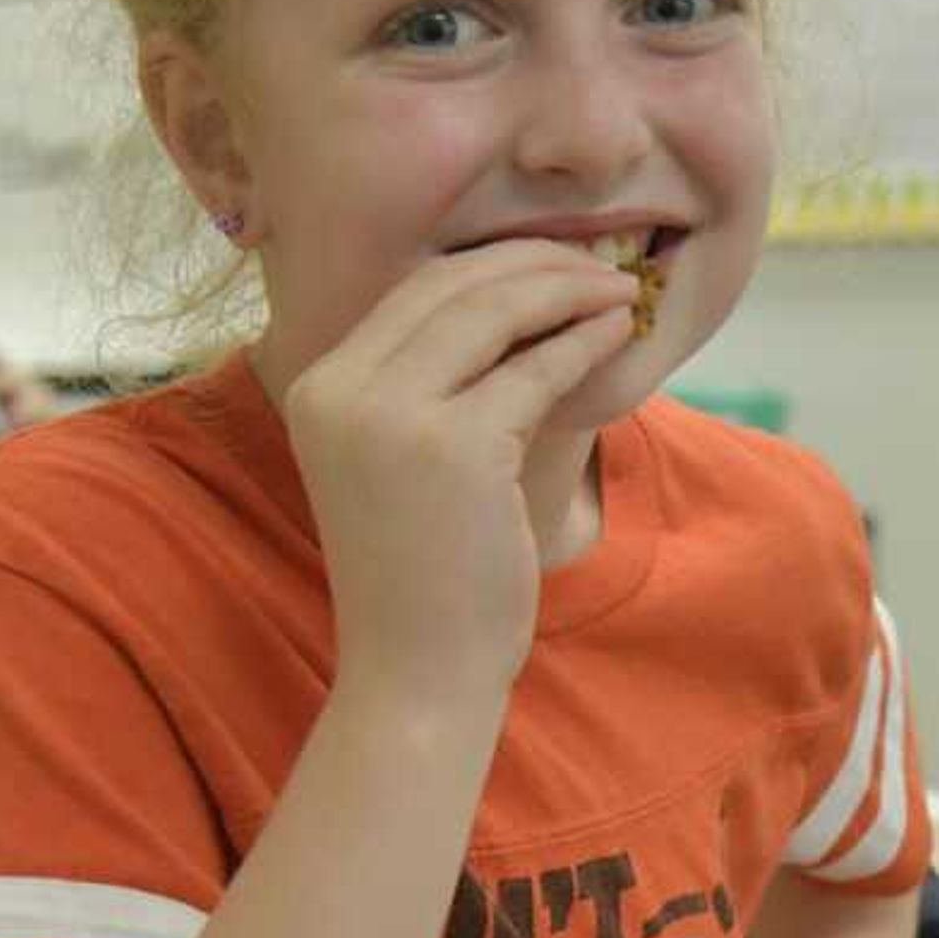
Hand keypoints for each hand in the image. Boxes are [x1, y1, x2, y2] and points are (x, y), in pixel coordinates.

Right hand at [276, 243, 638, 708]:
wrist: (415, 674)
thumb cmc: (424, 576)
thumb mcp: (400, 462)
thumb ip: (430, 384)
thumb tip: (515, 297)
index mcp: (317, 386)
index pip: (412, 289)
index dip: (493, 263)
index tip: (554, 263)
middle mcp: (341, 389)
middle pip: (452, 284)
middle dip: (538, 263)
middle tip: (602, 267)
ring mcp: (391, 415)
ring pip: (496, 311)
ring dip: (569, 291)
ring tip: (621, 293)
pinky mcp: (453, 447)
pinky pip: (534, 369)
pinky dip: (583, 343)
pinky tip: (617, 337)